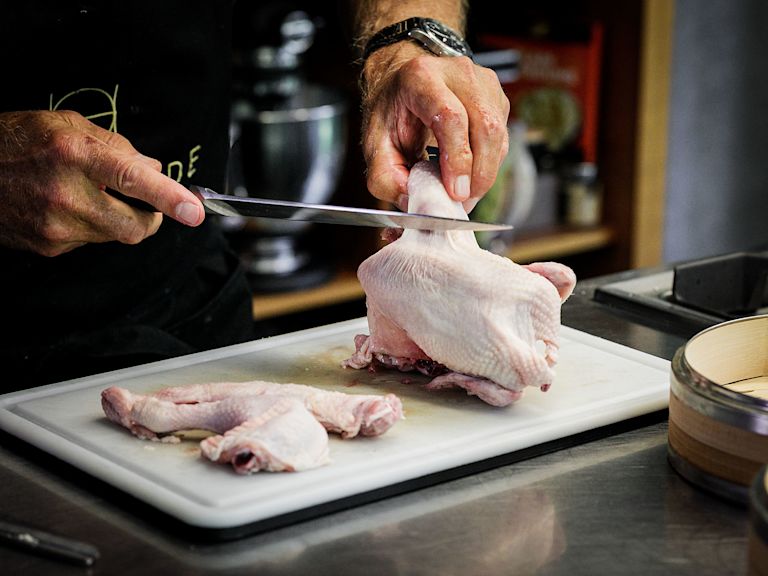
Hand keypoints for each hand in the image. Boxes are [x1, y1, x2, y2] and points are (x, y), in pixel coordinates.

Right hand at [0, 110, 204, 255]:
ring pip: (114, 235)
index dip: (168, 197)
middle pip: (135, 227)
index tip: (194, 211)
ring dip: (116, 219)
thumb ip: (118, 146)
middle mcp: (66, 193)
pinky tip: (67, 208)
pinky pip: (89, 241)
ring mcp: (55, 225)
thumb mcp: (68, 124)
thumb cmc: (17, 140)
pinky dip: (90, 226)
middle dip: (151, 219)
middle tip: (149, 206)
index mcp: (74, 154)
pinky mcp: (48, 246)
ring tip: (90, 196)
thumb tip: (155, 170)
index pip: (132, 179)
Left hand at [360, 42, 509, 211]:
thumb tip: (413, 203)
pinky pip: (502, 139)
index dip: (458, 159)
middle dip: (478, 174)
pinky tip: (470, 176)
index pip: (451, 118)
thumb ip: (386, 178)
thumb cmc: (391, 111)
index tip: (455, 192)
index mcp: (421, 77)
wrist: (403, 82)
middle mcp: (458, 74)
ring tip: (464, 194)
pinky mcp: (496, 98)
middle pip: (484, 127)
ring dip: (485, 173)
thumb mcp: (374, 145)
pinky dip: (489, 165)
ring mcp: (483, 83)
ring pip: (498, 136)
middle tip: (462, 202)